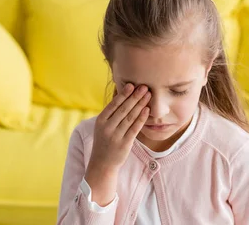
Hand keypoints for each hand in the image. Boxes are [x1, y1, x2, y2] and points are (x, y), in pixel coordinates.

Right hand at [85, 84, 150, 205]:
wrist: (102, 163)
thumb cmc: (104, 139)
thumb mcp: (102, 125)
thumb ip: (111, 111)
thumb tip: (121, 92)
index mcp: (100, 120)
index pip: (113, 105)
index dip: (123, 94)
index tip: (132, 85)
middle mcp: (107, 128)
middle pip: (123, 109)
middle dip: (135, 97)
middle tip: (144, 87)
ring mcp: (115, 136)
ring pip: (130, 117)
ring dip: (140, 105)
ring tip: (148, 95)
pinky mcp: (124, 144)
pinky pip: (134, 128)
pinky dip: (141, 118)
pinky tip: (147, 110)